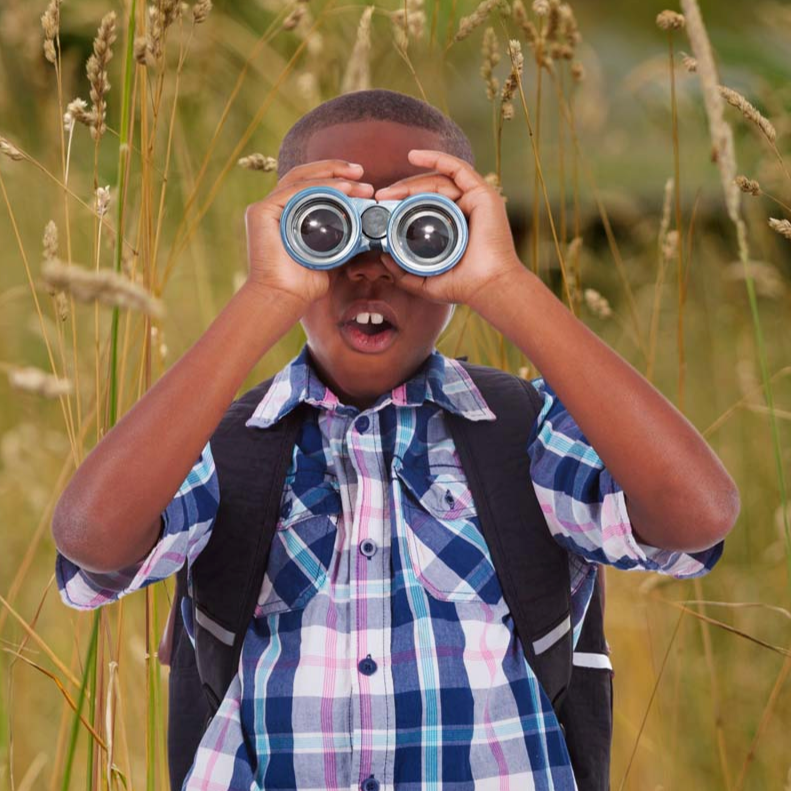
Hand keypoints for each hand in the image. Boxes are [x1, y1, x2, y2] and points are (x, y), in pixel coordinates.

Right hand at [243, 159, 374, 310]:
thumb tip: (368, 226)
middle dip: (336, 170)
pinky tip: (342, 188)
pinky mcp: (261, 211)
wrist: (284, 298)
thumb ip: (344, 239)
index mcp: (289, 214)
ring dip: (331, 175)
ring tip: (357, 178)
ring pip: (301, 179)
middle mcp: (276, 207)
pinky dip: (318, 185)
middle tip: (361, 172)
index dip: (337, 178)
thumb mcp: (332, 254)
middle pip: (306, 177)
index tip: (362, 183)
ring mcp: (267, 207)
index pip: (312, 186)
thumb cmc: (304, 283)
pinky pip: (294, 190)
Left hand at [374, 149, 522, 310]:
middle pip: (430, 191)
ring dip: (412, 181)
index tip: (382, 206)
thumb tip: (383, 258)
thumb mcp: (425, 281)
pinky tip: (414, 156)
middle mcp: (464, 210)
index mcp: (453, 227)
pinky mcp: (482, 193)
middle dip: (403, 191)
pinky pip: (457, 168)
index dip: (403, 202)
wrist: (487, 286)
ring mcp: (474, 200)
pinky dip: (436, 158)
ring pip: (439, 180)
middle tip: (381, 197)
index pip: (426, 205)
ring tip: (391, 190)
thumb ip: (403, 272)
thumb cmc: (463, 286)